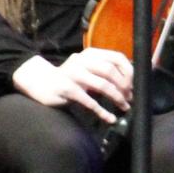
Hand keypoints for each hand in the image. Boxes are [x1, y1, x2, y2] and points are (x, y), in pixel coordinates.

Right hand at [12, 47, 132, 125]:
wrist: (39, 81)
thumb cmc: (68, 77)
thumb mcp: (86, 68)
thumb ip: (103, 70)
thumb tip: (130, 80)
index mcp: (90, 54)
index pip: (117, 57)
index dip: (129, 71)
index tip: (134, 85)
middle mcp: (82, 61)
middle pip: (111, 71)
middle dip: (124, 86)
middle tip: (129, 98)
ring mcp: (73, 74)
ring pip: (102, 85)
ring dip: (117, 98)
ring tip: (123, 107)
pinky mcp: (66, 89)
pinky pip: (89, 101)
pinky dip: (102, 112)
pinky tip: (110, 118)